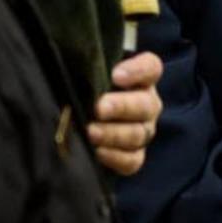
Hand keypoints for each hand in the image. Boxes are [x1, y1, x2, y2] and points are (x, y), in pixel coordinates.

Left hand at [86, 51, 162, 175]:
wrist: (81, 113)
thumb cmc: (86, 87)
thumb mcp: (88, 72)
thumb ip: (87, 68)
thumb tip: (70, 62)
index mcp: (141, 78)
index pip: (151, 68)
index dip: (137, 71)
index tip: (116, 75)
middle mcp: (147, 104)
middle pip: (145, 105)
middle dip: (122, 107)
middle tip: (99, 108)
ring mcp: (143, 130)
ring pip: (138, 134)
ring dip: (114, 134)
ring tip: (91, 132)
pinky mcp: (134, 155)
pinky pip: (133, 160)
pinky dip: (117, 158)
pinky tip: (98, 153)